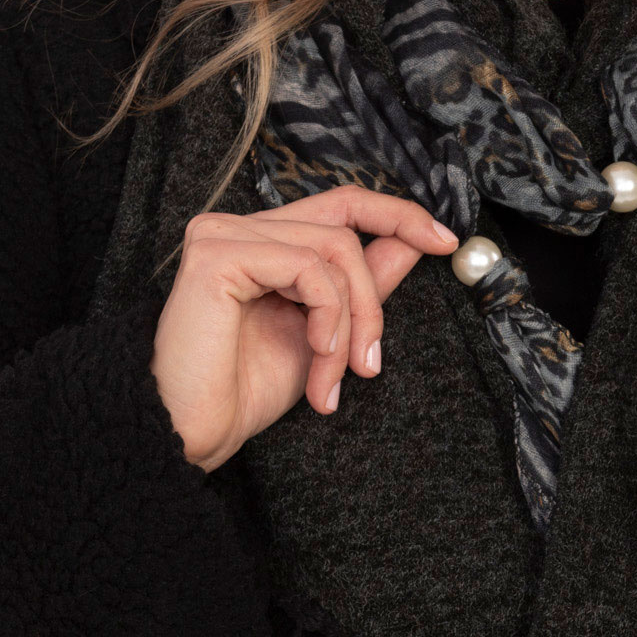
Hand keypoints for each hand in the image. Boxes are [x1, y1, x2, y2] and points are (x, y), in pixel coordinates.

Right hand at [150, 185, 458, 471]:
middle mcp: (238, 227)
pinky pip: (308, 266)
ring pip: (334, 249)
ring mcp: (223, 233)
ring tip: (334, 378)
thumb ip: (363, 286)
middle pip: (345, 229)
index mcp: (262, 241)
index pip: (342, 203)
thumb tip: (413, 244)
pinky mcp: (216, 253)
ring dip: (351, 321)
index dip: (397, 215)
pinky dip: (327, 316)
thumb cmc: (244, 391)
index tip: (445, 242)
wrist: (191, 433)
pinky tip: (313, 356)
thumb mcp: (325, 334)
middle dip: (372, 302)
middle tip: (370, 365)